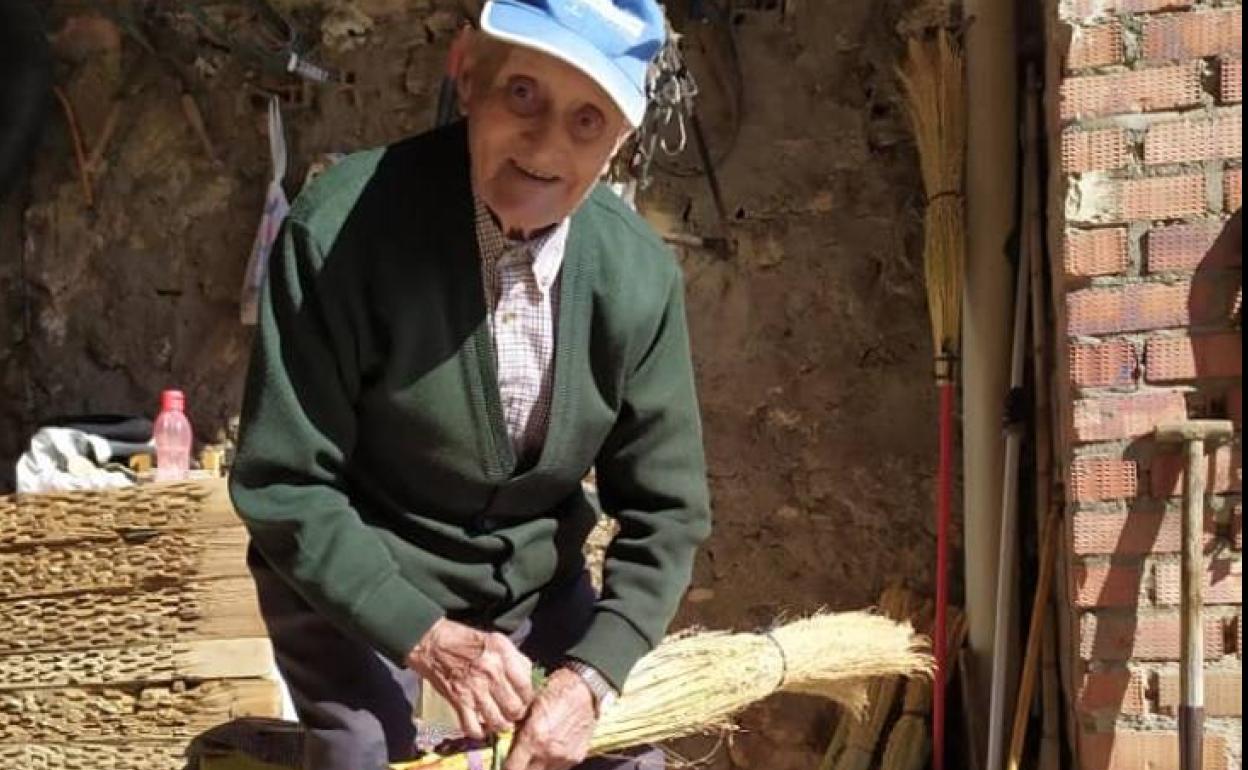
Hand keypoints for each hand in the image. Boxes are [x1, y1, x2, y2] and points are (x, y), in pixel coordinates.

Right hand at [406, 618, 533, 738]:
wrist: (433, 643)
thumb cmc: (465, 640)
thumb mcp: (496, 640)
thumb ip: (515, 659)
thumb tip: (527, 679)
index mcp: (502, 655)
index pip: (526, 687)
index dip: (527, 698)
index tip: (524, 700)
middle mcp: (491, 673)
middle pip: (514, 708)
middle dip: (516, 715)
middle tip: (513, 713)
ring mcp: (474, 689)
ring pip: (497, 722)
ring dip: (500, 725)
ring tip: (500, 722)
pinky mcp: (458, 701)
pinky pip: (473, 728)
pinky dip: (478, 732)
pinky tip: (481, 727)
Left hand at [503, 668, 596, 769]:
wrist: (585, 688)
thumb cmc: (556, 691)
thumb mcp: (529, 708)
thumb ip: (518, 731)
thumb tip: (508, 746)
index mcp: (534, 738)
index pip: (512, 768)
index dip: (507, 765)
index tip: (507, 761)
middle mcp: (549, 752)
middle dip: (521, 766)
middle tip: (519, 758)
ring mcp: (564, 757)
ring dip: (537, 765)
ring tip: (537, 751)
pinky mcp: (576, 757)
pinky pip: (558, 767)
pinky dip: (552, 761)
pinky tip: (551, 748)